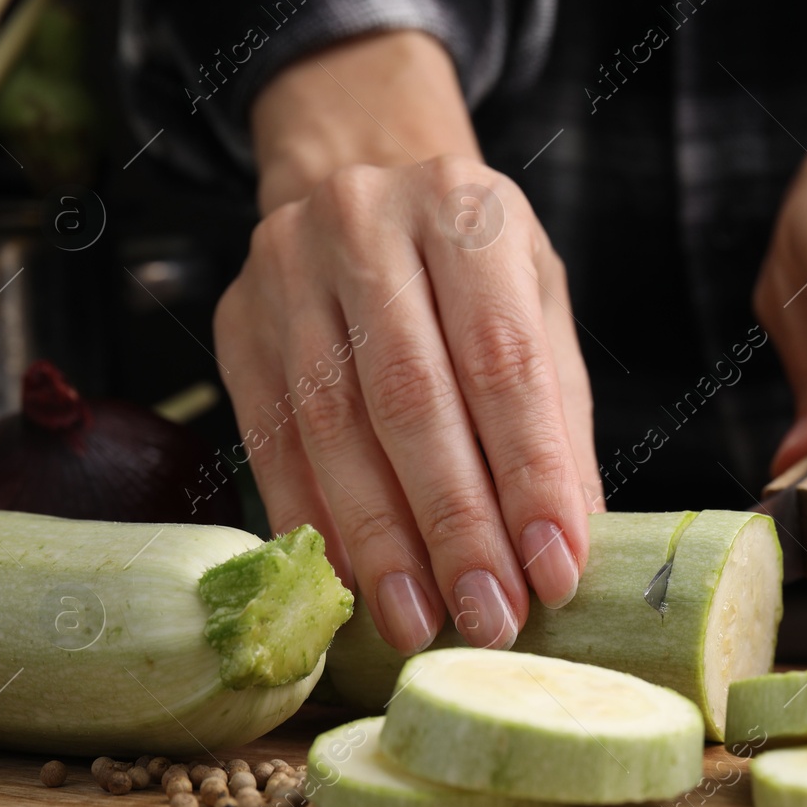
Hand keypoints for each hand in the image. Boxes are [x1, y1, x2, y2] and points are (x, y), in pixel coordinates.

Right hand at [223, 32, 600, 654]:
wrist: (360, 185)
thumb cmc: (468, 265)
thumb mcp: (534, 308)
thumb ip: (555, 417)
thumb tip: (570, 545)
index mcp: (465, 208)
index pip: (502, 358)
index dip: (530, 473)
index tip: (556, 568)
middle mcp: (367, 224)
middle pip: (411, 397)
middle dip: (455, 523)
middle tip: (489, 615)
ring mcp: (287, 269)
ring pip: (332, 425)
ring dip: (381, 540)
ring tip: (420, 620)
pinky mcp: (237, 324)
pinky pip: (271, 439)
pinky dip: (316, 520)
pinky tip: (351, 583)